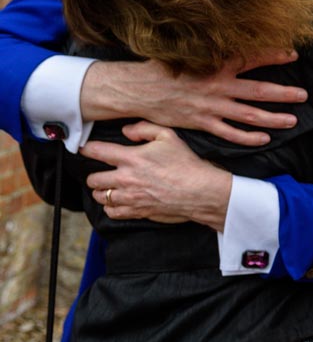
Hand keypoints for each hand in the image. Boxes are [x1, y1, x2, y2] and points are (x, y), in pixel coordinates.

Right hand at [81, 51, 307, 145]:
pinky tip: (265, 138)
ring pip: (249, 115)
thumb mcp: (186, 50)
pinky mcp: (202, 123)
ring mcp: (211, 107)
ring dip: (273, 118)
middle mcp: (217, 86)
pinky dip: (248, 137)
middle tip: (304, 95)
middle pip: (258, 91)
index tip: (293, 54)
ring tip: (293, 120)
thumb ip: (209, 46)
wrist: (136, 89)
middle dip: (284, 94)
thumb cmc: (162, 66)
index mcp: (214, 64)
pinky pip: (230, 133)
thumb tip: (227, 32)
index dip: (273, 56)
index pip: (250, 58)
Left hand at [82, 122, 232, 228]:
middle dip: (95, 175)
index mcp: (131, 158)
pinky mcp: (137, 211)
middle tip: (102, 173)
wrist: (199, 191)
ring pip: (100, 196)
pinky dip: (111, 207)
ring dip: (102, 192)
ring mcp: (130, 197)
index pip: (98, 152)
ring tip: (109, 188)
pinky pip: (112, 212)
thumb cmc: (186, 164)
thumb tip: (126, 131)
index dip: (87, 149)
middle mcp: (126, 178)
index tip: (84, 149)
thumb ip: (145, 129)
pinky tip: (118, 202)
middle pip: (93, 179)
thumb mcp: (169, 136)